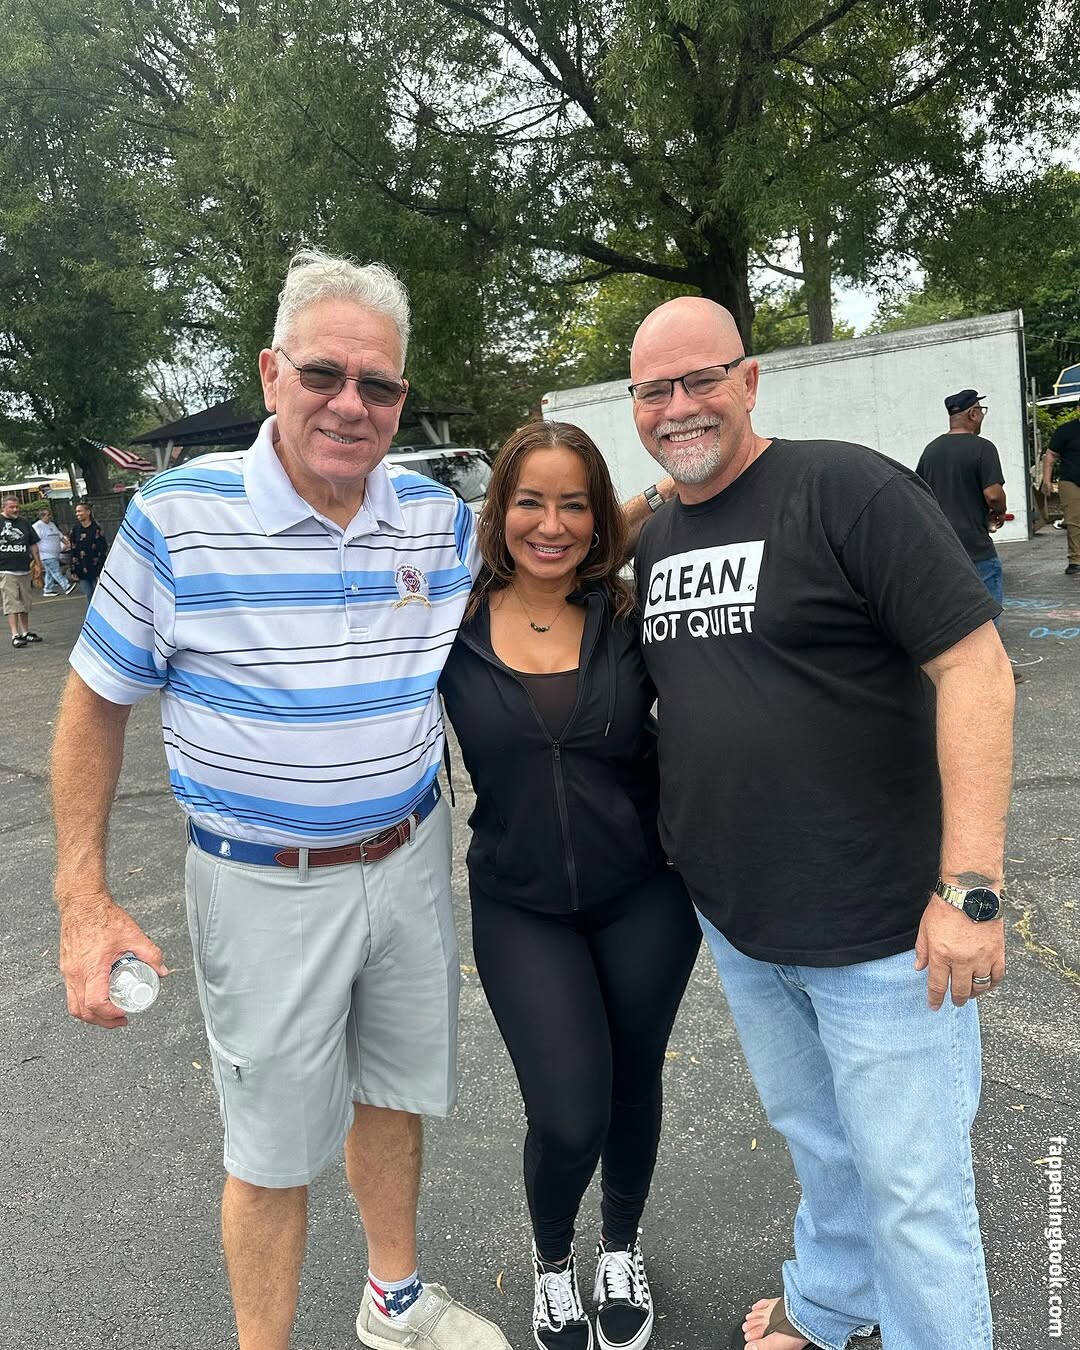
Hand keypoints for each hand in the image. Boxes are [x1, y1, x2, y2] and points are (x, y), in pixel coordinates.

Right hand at [57, 890, 167, 1028]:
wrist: (82, 903)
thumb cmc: (101, 916)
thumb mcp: (132, 935)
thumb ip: (150, 953)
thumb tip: (161, 970)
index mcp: (91, 967)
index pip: (96, 1003)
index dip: (110, 1014)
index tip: (123, 1013)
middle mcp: (75, 972)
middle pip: (82, 1011)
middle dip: (102, 1021)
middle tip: (119, 1020)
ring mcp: (68, 971)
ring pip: (73, 1004)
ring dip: (91, 1014)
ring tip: (110, 1012)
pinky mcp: (66, 967)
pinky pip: (71, 992)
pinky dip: (85, 1000)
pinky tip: (99, 994)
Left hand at [914, 895, 1004, 1009]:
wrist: (970, 891)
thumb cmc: (945, 907)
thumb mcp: (925, 927)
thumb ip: (922, 950)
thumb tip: (919, 968)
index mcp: (942, 954)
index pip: (938, 985)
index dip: (935, 999)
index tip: (934, 1006)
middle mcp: (962, 960)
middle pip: (961, 990)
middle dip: (957, 999)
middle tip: (955, 1001)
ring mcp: (982, 957)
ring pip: (980, 986)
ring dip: (974, 993)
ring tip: (970, 993)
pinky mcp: (997, 952)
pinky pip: (997, 975)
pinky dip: (992, 984)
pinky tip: (987, 984)